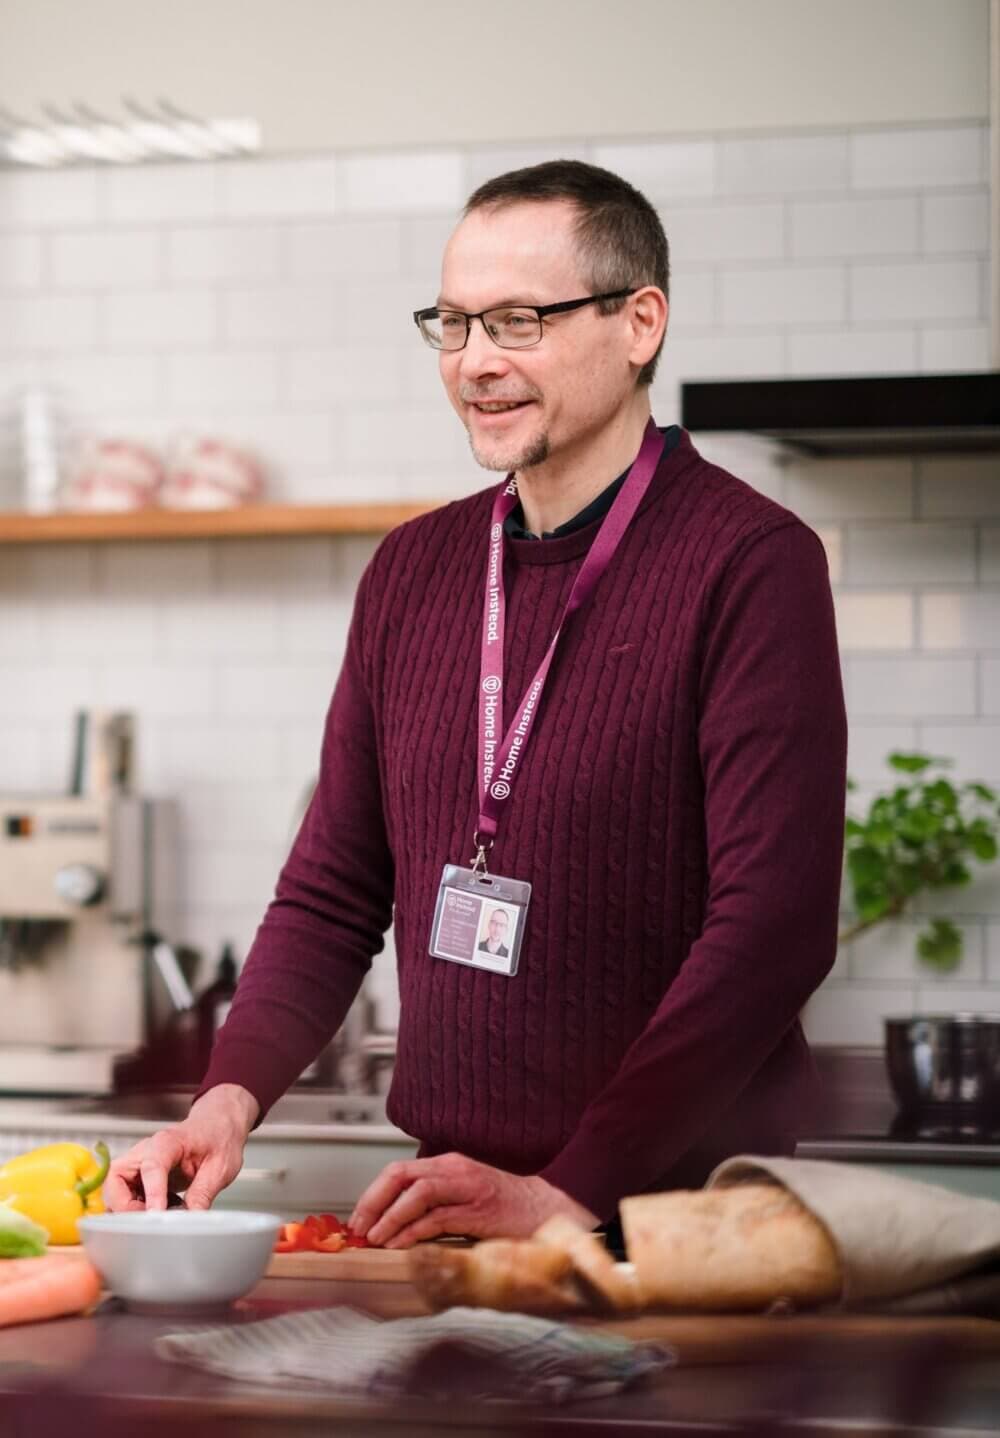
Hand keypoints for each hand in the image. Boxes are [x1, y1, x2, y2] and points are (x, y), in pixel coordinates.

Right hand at [102, 1084, 259, 1211]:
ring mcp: (138, 1164)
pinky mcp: (138, 1177)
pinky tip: (159, 1210)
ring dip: (127, 1209)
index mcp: (167, 1142)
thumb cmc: (217, 1139)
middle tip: (150, 1219)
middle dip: (125, 1205)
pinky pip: (123, 1196)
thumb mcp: (220, 1167)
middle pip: (116, 1179)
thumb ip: (203, 1193)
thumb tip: (189, 1220)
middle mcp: (145, 1151)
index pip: (152, 1167)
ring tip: (157, 1215)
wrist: (217, 1126)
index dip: (152, 1193)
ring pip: (114, 1190)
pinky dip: (134, 1209)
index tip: (156, 1215)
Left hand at [348, 1152, 598, 1247]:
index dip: (374, 1193)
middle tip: (359, 1227)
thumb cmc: (504, 1208)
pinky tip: (401, 1246)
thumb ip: (434, 1203)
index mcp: (448, 1165)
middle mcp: (455, 1170)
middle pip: (401, 1175)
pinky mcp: (478, 1211)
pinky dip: (413, 1232)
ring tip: (375, 1239)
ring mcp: (467, 1188)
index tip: (359, 1218)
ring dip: (390, 1217)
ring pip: (417, 1193)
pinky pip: (437, 1218)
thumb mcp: (463, 1197)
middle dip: (374, 1201)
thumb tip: (394, 1224)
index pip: (399, 1171)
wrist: (547, 1210)